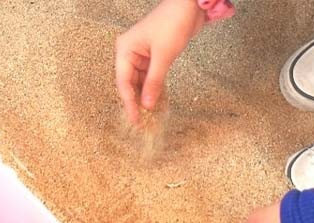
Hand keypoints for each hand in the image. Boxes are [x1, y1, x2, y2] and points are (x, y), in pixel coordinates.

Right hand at [115, 0, 205, 122]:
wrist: (189, 5)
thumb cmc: (173, 23)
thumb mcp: (163, 56)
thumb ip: (154, 82)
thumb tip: (147, 104)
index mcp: (124, 50)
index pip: (124, 82)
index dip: (129, 102)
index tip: (135, 119)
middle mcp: (129, 53)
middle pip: (130, 83)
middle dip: (137, 101)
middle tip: (142, 121)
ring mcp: (141, 54)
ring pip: (140, 81)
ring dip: (146, 96)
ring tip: (151, 114)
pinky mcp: (153, 55)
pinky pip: (150, 76)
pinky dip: (154, 87)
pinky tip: (158, 100)